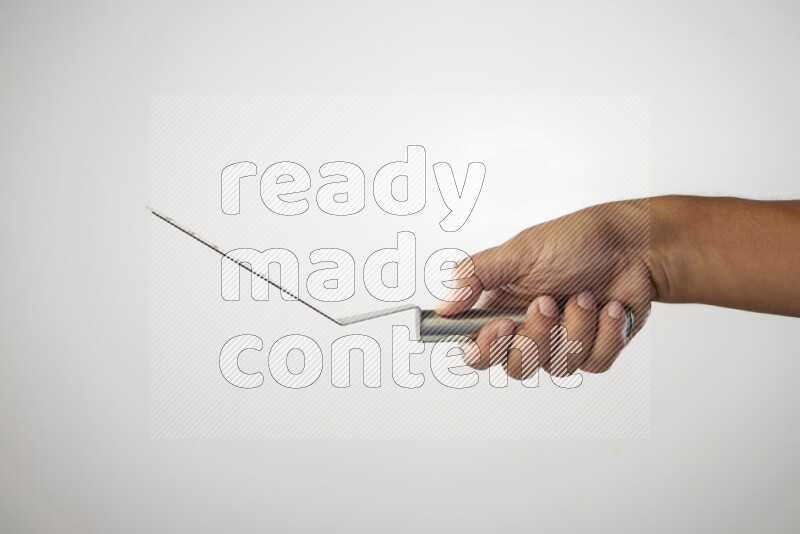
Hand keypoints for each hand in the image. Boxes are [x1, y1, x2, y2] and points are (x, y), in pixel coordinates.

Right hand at [436, 199, 651, 377]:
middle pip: (515, 366)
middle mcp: (529, 330)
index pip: (477, 349)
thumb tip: (446, 303)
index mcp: (502, 307)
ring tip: (584, 295)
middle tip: (549, 301)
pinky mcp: (594, 350)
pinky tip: (610, 308)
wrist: (634, 245)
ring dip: (575, 326)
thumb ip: (477, 275)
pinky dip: (605, 332)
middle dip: (537, 335)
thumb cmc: (577, 240)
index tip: (503, 327)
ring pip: (558, 366)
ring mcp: (562, 342)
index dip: (485, 348)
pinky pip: (593, 363)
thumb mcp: (519, 251)